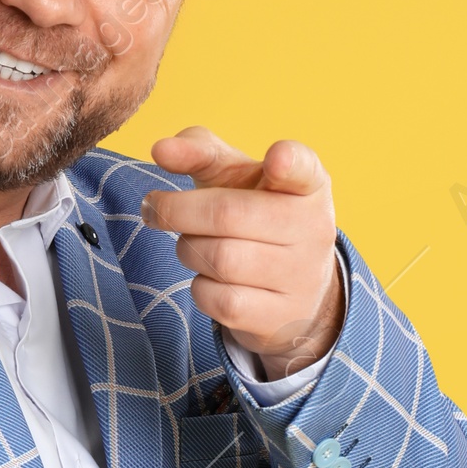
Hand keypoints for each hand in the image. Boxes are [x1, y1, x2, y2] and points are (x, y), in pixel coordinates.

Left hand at [143, 127, 343, 379]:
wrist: (293, 289)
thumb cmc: (253, 216)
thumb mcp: (234, 178)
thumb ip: (199, 151)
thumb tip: (161, 149)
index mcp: (307, 186)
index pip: (304, 169)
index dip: (289, 162)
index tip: (277, 158)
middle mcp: (312, 229)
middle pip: (227, 214)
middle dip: (177, 210)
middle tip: (153, 208)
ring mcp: (300, 277)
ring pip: (219, 260)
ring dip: (188, 250)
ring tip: (192, 245)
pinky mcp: (280, 318)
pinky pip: (220, 301)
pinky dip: (200, 288)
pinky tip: (209, 279)